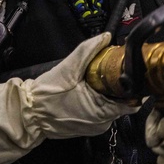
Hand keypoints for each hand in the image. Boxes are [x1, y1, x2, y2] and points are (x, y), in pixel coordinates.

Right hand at [20, 32, 137, 139]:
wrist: (29, 114)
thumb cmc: (48, 94)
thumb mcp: (69, 69)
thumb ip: (88, 50)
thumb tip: (106, 36)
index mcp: (103, 112)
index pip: (133, 102)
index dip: (133, 85)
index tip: (129, 71)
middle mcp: (102, 124)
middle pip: (122, 102)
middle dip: (118, 87)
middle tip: (109, 71)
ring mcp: (95, 128)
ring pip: (111, 107)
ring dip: (107, 94)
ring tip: (95, 80)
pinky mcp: (87, 127)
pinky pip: (100, 112)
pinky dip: (97, 101)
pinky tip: (87, 91)